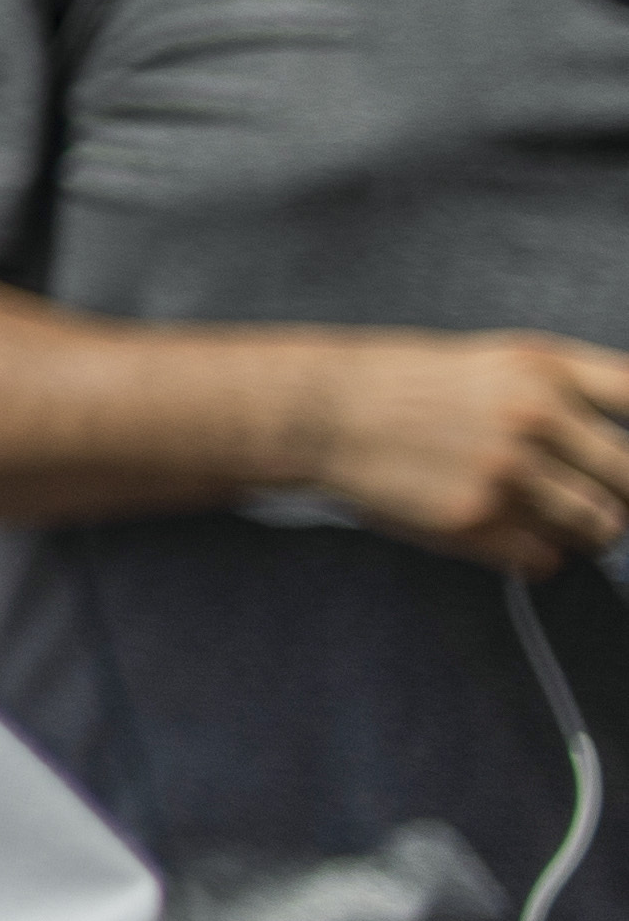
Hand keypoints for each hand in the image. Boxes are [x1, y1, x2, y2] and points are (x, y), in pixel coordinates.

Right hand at [301, 333, 628, 572]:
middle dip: (619, 498)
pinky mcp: (476, 521)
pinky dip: (535, 555)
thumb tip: (626, 446)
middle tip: (588, 499)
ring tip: (541, 516)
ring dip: (580, 531)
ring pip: (598, 528)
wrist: (322, 413)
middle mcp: (535, 418)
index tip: (626, 468)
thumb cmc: (408, 387)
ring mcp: (507, 473)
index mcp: (543, 370)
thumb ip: (568, 388)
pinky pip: (546, 559)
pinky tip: (501, 531)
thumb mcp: (494, 361)